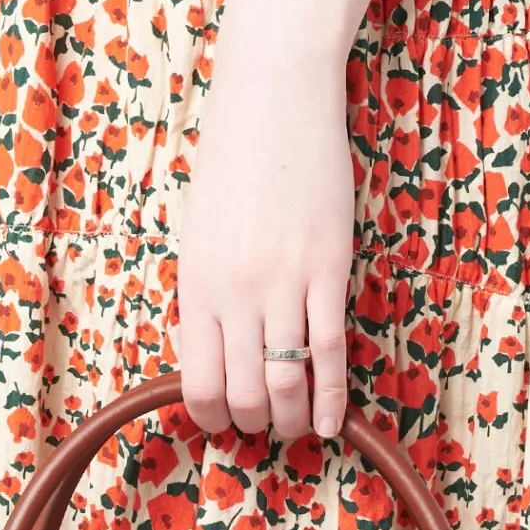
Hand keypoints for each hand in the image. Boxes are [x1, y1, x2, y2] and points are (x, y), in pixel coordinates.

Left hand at [174, 28, 354, 443]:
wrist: (273, 97)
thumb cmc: (233, 158)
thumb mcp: (199, 231)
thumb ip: (206, 291)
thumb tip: (214, 348)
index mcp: (196, 285)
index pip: (197, 382)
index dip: (211, 417)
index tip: (223, 424)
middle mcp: (235, 293)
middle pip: (243, 392)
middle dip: (253, 426)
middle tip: (265, 432)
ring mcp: (283, 283)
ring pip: (287, 382)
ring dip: (292, 420)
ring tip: (297, 431)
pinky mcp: (328, 270)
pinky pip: (330, 351)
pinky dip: (332, 397)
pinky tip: (333, 420)